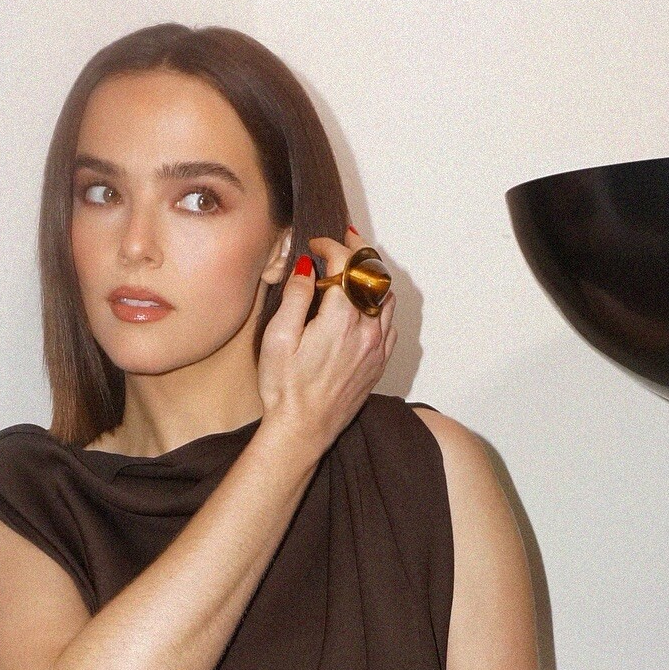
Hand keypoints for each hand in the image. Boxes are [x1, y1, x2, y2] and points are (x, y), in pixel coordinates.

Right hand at [256, 226, 397, 460]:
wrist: (302, 431)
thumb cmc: (285, 390)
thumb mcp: (278, 338)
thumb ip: (296, 297)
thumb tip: (308, 267)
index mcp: (341, 319)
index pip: (348, 264)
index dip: (333, 245)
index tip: (318, 243)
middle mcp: (366, 330)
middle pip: (375, 275)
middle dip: (360, 251)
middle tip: (346, 238)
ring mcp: (377, 348)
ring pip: (387, 297)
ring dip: (372, 277)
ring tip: (355, 268)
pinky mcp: (379, 364)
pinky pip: (390, 324)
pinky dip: (380, 306)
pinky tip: (365, 306)